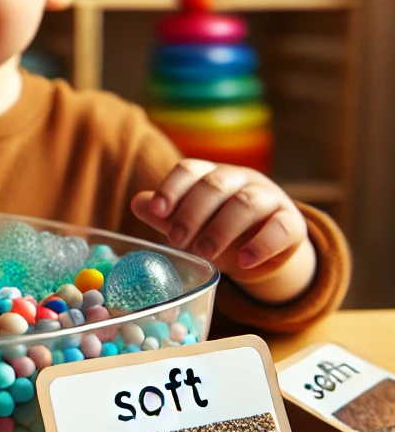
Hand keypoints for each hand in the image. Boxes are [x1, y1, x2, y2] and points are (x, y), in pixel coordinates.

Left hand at [131, 159, 315, 302]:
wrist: (263, 251)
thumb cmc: (218, 231)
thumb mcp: (190, 225)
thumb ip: (165, 215)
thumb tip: (138, 203)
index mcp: (211, 175)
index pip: (190, 169)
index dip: (172, 188)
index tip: (156, 211)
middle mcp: (240, 179)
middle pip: (215, 185)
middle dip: (192, 213)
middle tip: (177, 240)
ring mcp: (270, 198)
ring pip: (247, 203)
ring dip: (221, 229)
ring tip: (204, 254)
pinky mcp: (292, 222)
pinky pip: (281, 227)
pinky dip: (261, 244)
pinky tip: (243, 261)